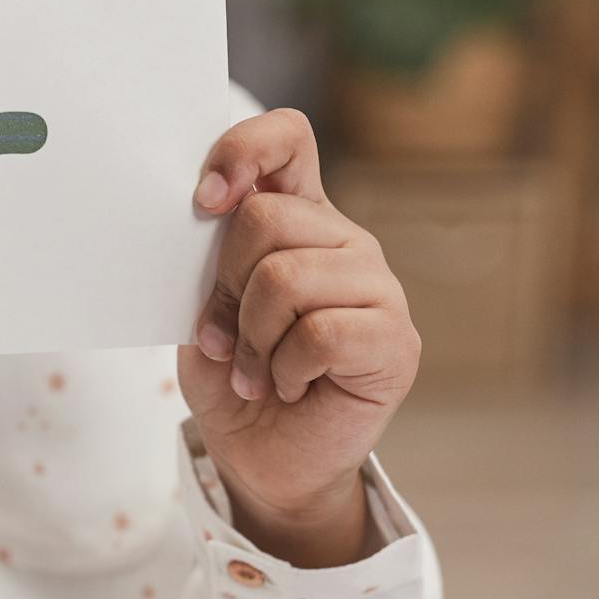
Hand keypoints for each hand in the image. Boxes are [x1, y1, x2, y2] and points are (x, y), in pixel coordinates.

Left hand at [178, 109, 419, 567]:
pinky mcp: (395, 341)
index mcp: (299, 218)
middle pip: (265, 219)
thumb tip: (208, 207)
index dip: (242, 150)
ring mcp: (377, 289)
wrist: (262, 460)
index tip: (202, 200)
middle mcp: (345, 241)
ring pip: (287, 278)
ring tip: (253, 371)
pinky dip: (283, 368)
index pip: (287, 139)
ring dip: (250, 338)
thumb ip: (209, 257)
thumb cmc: (233, 377)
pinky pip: (320, 332)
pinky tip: (288, 386)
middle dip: (224, 287)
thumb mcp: (202, 309)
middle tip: (225, 337)